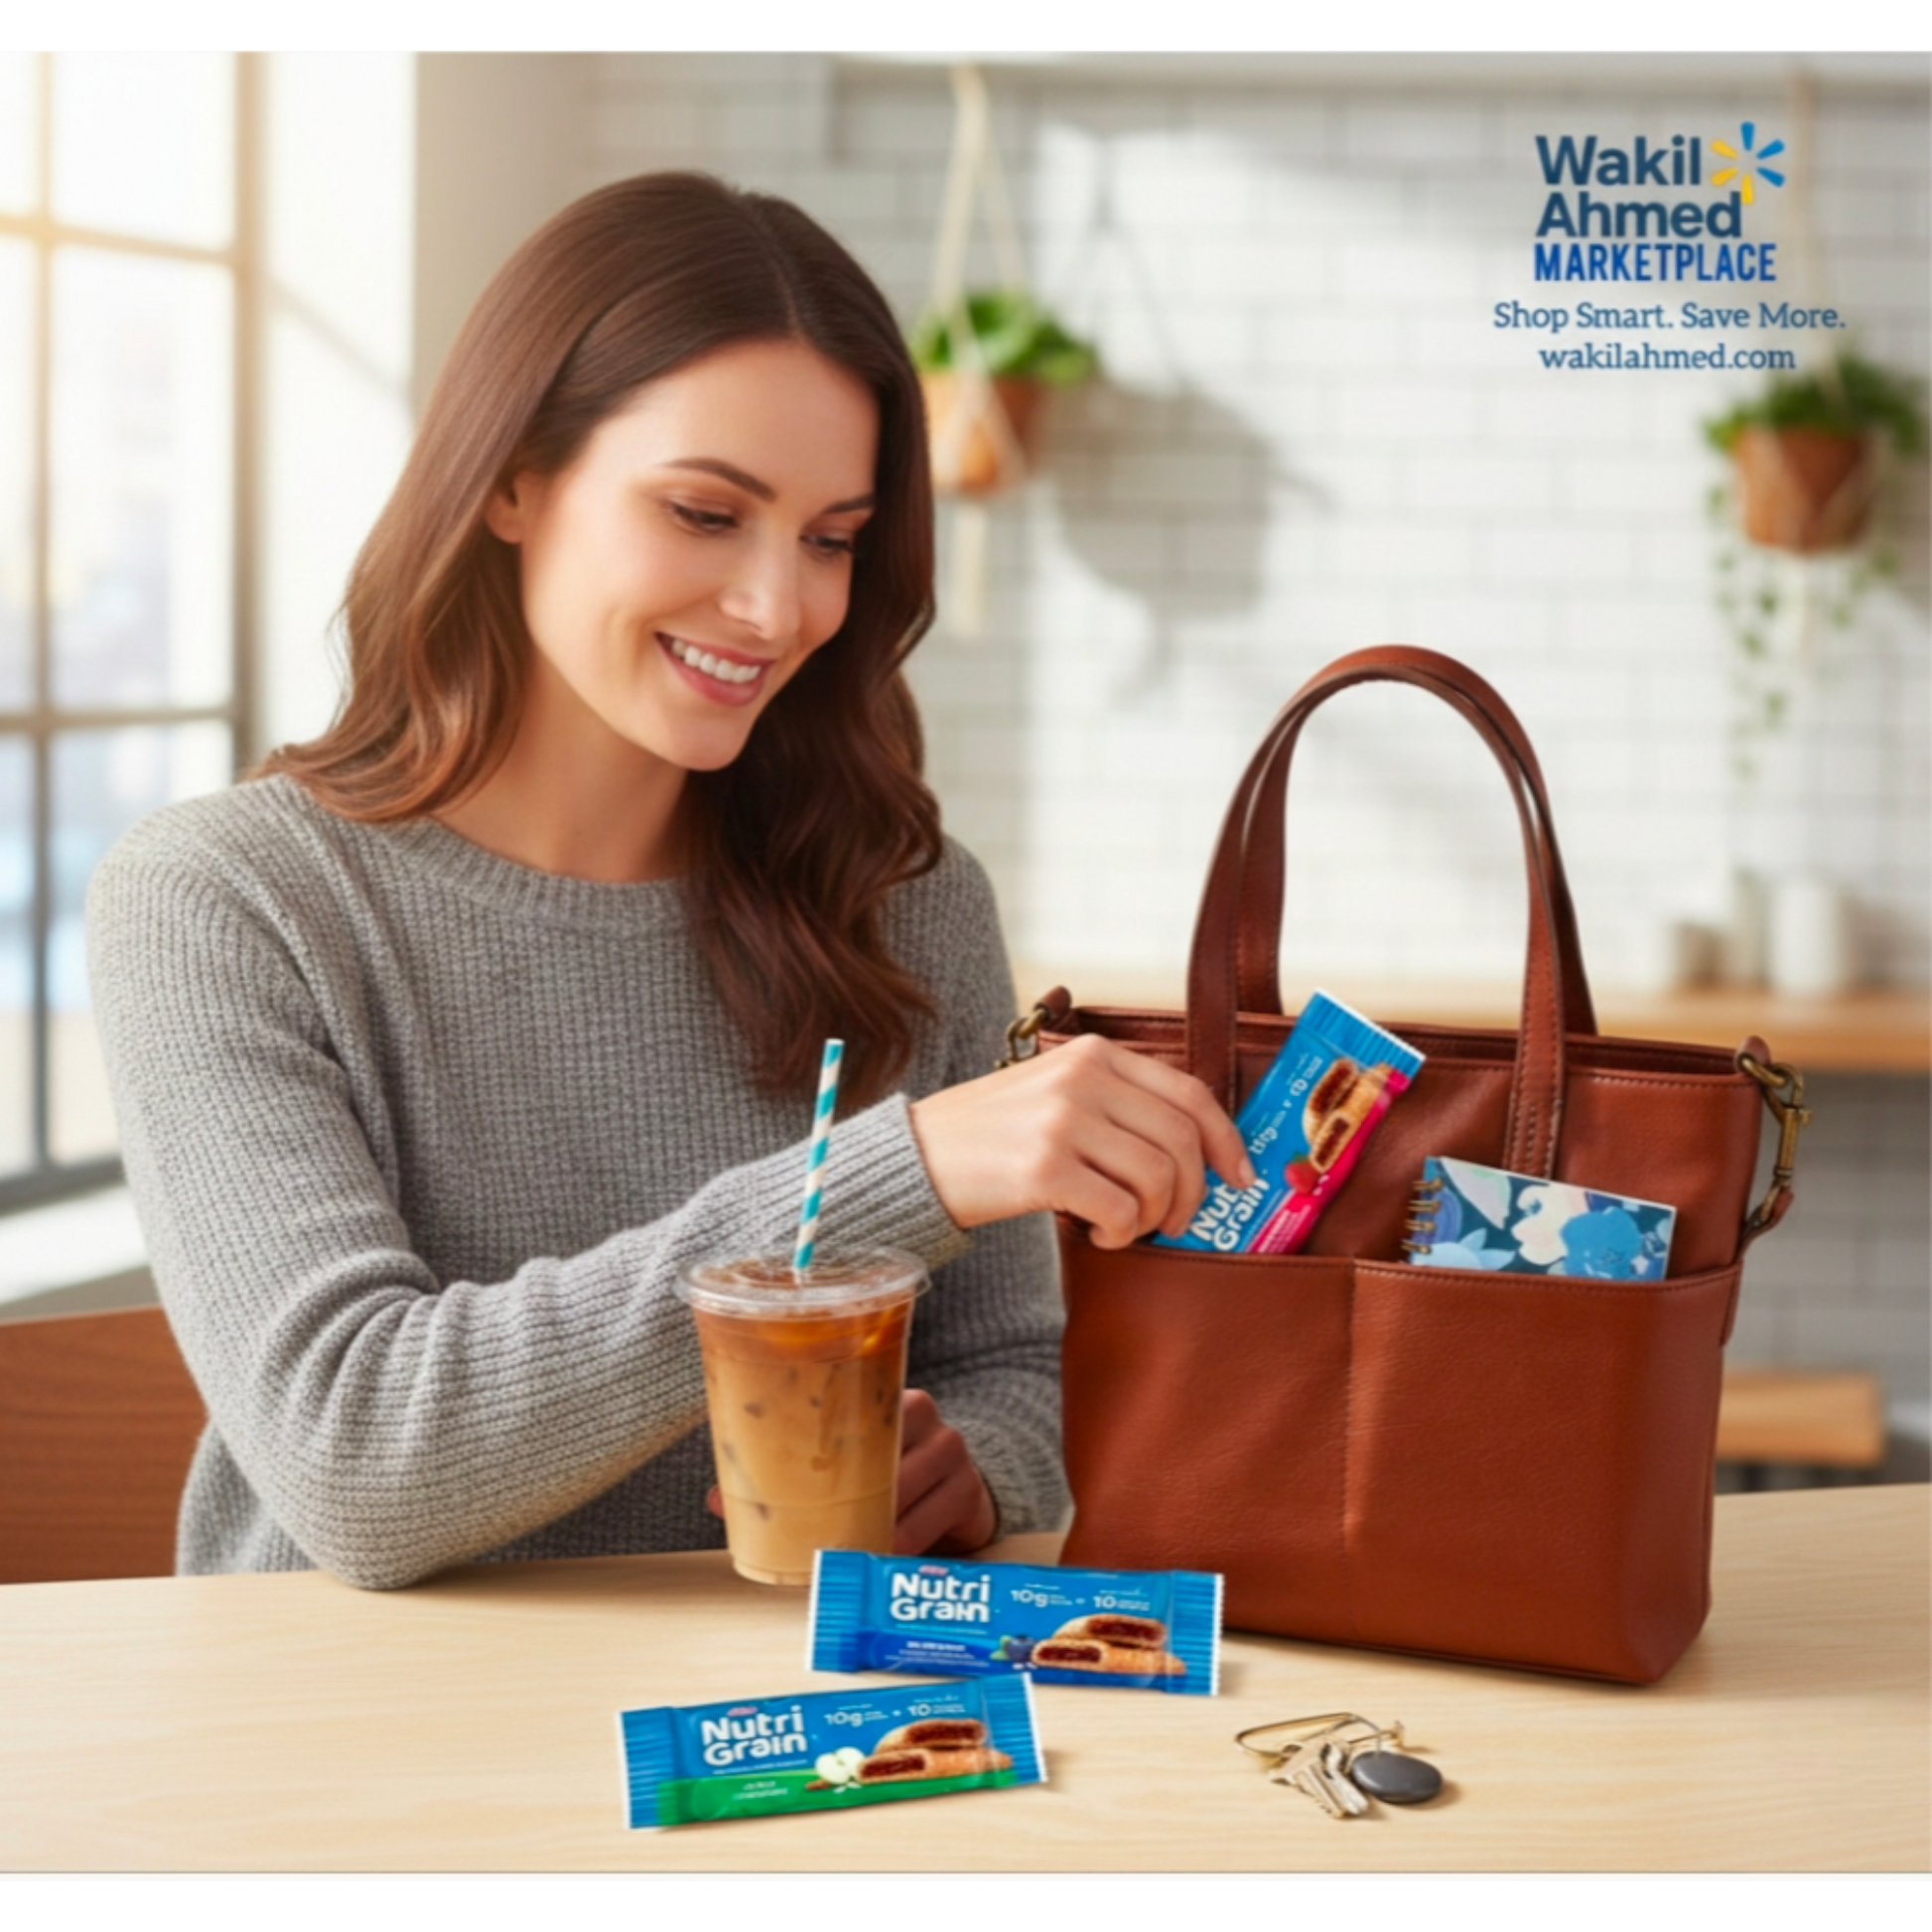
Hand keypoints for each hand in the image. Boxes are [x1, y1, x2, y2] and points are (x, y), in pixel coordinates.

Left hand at [701, 1389, 996, 1555]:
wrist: (958, 1490)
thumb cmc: (887, 1473)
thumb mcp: (847, 1463)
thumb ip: (787, 1473)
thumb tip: (716, 1498)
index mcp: (884, 1394)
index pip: (854, 1405)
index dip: (826, 1442)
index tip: (797, 1474)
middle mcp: (925, 1412)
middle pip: (879, 1452)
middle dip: (844, 1495)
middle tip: (810, 1529)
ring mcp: (952, 1448)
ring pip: (902, 1490)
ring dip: (869, 1525)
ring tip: (839, 1550)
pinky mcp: (968, 1489)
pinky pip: (929, 1520)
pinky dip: (899, 1543)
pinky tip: (877, 1557)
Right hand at [907, 1033, 1254, 1247]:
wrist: (916, 1155)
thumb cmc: (992, 1134)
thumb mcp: (1055, 1092)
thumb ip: (1116, 1103)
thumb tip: (1192, 1148)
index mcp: (1094, 1054)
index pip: (1190, 1093)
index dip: (1227, 1140)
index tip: (1239, 1178)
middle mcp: (1084, 1079)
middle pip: (1183, 1140)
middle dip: (1192, 1193)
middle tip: (1175, 1222)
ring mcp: (1064, 1120)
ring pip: (1158, 1177)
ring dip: (1153, 1217)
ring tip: (1124, 1226)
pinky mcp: (1044, 1167)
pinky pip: (1120, 1209)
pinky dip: (1121, 1232)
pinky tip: (1096, 1232)